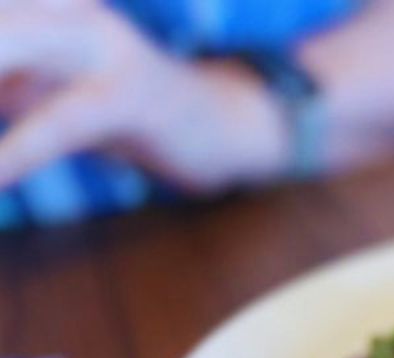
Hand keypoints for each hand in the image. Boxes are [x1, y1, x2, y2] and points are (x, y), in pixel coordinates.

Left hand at [0, 0, 288, 191]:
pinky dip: (15, 155)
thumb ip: (0, 87)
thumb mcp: (35, 87)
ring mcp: (95, 44)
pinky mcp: (127, 95)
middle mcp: (56, 6)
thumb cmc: (118, 109)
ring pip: (1, 58)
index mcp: (32, 3)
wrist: (219, 124)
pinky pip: (55, 125)